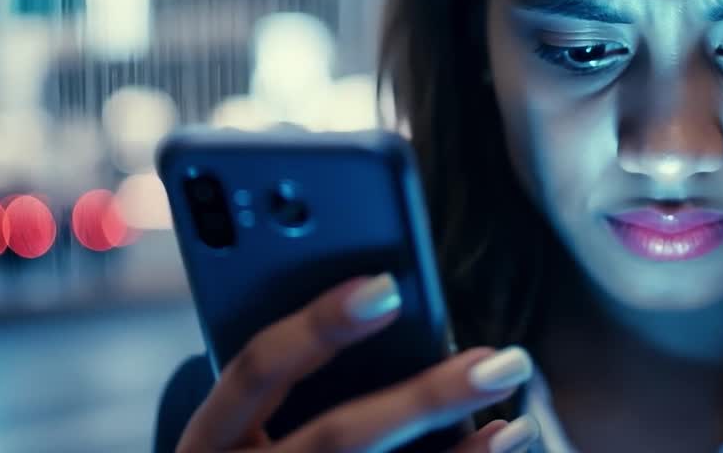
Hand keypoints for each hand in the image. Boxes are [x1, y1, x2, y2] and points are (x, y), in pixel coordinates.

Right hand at [175, 273, 539, 452]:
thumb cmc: (253, 449)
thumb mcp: (240, 422)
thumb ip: (287, 371)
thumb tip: (383, 292)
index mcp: (210, 438)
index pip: (255, 370)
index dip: (317, 325)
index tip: (386, 285)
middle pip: (336, 436)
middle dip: (423, 399)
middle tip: (495, 359)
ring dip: (458, 438)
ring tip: (512, 395)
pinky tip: (503, 435)